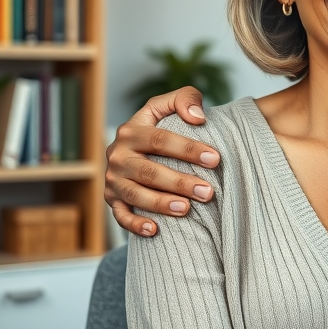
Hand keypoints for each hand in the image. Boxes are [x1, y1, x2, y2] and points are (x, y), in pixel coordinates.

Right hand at [105, 87, 220, 236]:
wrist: (137, 148)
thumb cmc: (162, 125)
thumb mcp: (170, 105)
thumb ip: (186, 99)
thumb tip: (198, 118)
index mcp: (131, 131)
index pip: (160, 140)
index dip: (188, 149)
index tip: (215, 159)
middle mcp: (118, 155)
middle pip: (149, 171)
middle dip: (180, 182)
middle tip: (208, 192)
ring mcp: (114, 180)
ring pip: (135, 195)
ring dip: (161, 204)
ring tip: (187, 209)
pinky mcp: (112, 200)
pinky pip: (120, 215)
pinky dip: (135, 224)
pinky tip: (155, 229)